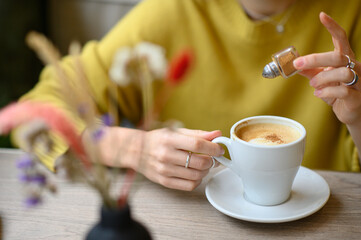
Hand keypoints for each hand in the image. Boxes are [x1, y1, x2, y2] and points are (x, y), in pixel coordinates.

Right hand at [85, 126, 223, 190]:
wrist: (136, 151)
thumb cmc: (157, 139)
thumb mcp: (175, 131)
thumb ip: (197, 134)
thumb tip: (217, 134)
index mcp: (169, 139)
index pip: (198, 145)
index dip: (213, 148)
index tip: (219, 149)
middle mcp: (166, 155)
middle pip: (199, 162)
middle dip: (212, 160)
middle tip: (212, 157)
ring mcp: (164, 170)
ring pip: (196, 175)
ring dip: (205, 171)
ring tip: (203, 165)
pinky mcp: (164, 181)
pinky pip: (189, 185)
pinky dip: (197, 180)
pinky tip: (195, 173)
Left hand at [293, 12, 360, 125]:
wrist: (351, 112)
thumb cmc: (337, 93)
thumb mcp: (321, 80)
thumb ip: (309, 71)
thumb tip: (293, 64)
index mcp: (346, 59)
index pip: (341, 39)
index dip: (332, 27)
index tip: (322, 16)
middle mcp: (355, 67)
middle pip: (338, 56)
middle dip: (315, 59)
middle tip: (298, 64)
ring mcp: (359, 81)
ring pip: (341, 73)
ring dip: (321, 79)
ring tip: (314, 85)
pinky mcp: (357, 97)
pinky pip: (342, 91)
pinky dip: (326, 92)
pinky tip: (319, 94)